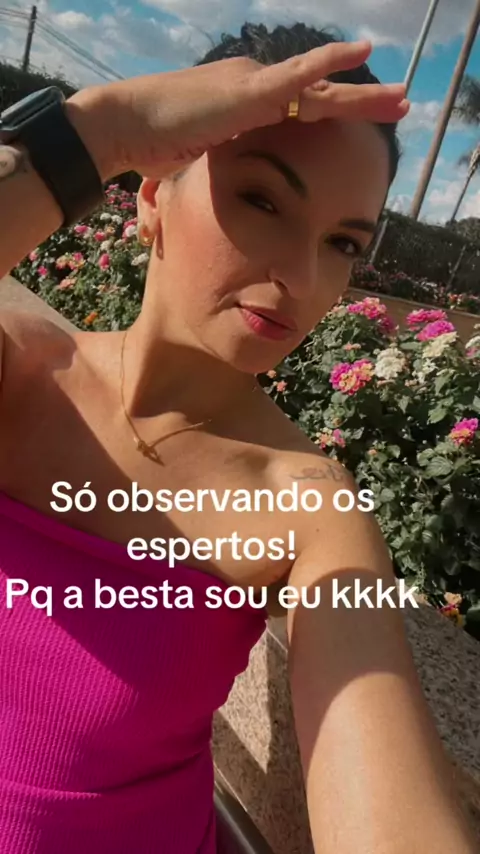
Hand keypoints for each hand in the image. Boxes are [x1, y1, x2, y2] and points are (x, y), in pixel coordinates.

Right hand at [67, 40, 408, 180]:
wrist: (126, 125)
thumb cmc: (153, 146)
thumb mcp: (202, 159)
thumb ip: (223, 166)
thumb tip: (227, 191)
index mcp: (248, 105)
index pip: (301, 112)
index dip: (334, 118)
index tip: (363, 128)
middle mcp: (257, 87)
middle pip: (321, 98)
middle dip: (362, 104)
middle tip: (400, 106)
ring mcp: (255, 84)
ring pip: (321, 88)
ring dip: (363, 94)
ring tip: (402, 96)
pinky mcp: (250, 89)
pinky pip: (299, 74)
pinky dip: (331, 62)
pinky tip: (363, 52)